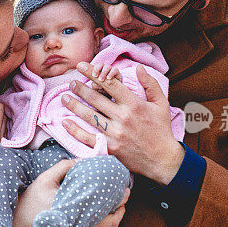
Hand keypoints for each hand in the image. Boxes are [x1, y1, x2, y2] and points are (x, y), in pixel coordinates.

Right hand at [13, 160, 129, 226]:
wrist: (15, 224)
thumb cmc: (29, 200)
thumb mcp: (45, 179)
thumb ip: (64, 167)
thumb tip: (82, 161)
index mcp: (72, 213)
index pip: (105, 211)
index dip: (119, 201)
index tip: (125, 190)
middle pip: (110, 226)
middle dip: (121, 211)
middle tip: (124, 198)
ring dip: (113, 223)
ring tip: (116, 210)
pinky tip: (101, 223)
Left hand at [61, 62, 183, 183]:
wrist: (162, 160)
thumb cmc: (161, 130)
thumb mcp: (161, 104)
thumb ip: (150, 84)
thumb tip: (138, 67)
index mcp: (134, 104)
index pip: (109, 84)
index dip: (93, 73)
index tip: (81, 66)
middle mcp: (122, 117)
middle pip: (95, 98)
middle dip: (80, 88)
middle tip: (71, 82)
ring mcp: (114, 133)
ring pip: (89, 116)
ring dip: (74, 105)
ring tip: (65, 97)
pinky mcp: (109, 148)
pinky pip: (88, 137)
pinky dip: (75, 130)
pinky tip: (65, 122)